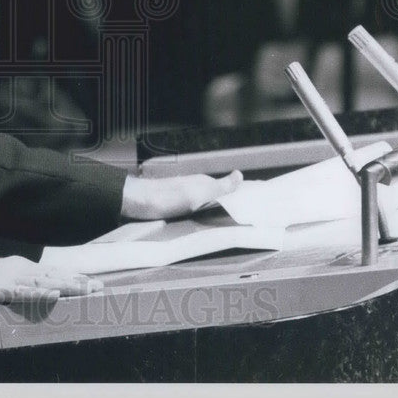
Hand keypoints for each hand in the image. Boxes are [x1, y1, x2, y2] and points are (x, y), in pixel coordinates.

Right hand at [0, 256, 102, 307]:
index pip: (54, 272)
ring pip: (45, 281)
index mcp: (24, 267)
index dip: (74, 277)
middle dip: (77, 281)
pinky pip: (24, 292)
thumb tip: (44, 288)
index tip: (92, 282)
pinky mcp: (4, 288)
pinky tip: (55, 293)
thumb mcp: (8, 277)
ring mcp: (14, 278)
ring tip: (85, 289)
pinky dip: (40, 292)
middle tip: (98, 287)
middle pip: (55, 275)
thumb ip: (25, 282)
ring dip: (66, 286)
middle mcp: (22, 270)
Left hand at [120, 170, 242, 220]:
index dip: (243, 195)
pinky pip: (198, 212)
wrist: (139, 204)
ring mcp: (186, 197)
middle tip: (249, 217)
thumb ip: (220, 186)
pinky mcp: (177, 208)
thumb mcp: (198, 192)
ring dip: (220, 212)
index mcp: (204, 183)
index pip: (230, 187)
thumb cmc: (168, 198)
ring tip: (233, 223)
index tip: (258, 204)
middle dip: (234, 205)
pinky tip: (208, 223)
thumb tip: (240, 173)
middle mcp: (196, 188)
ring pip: (210, 205)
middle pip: (220, 197)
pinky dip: (207, 216)